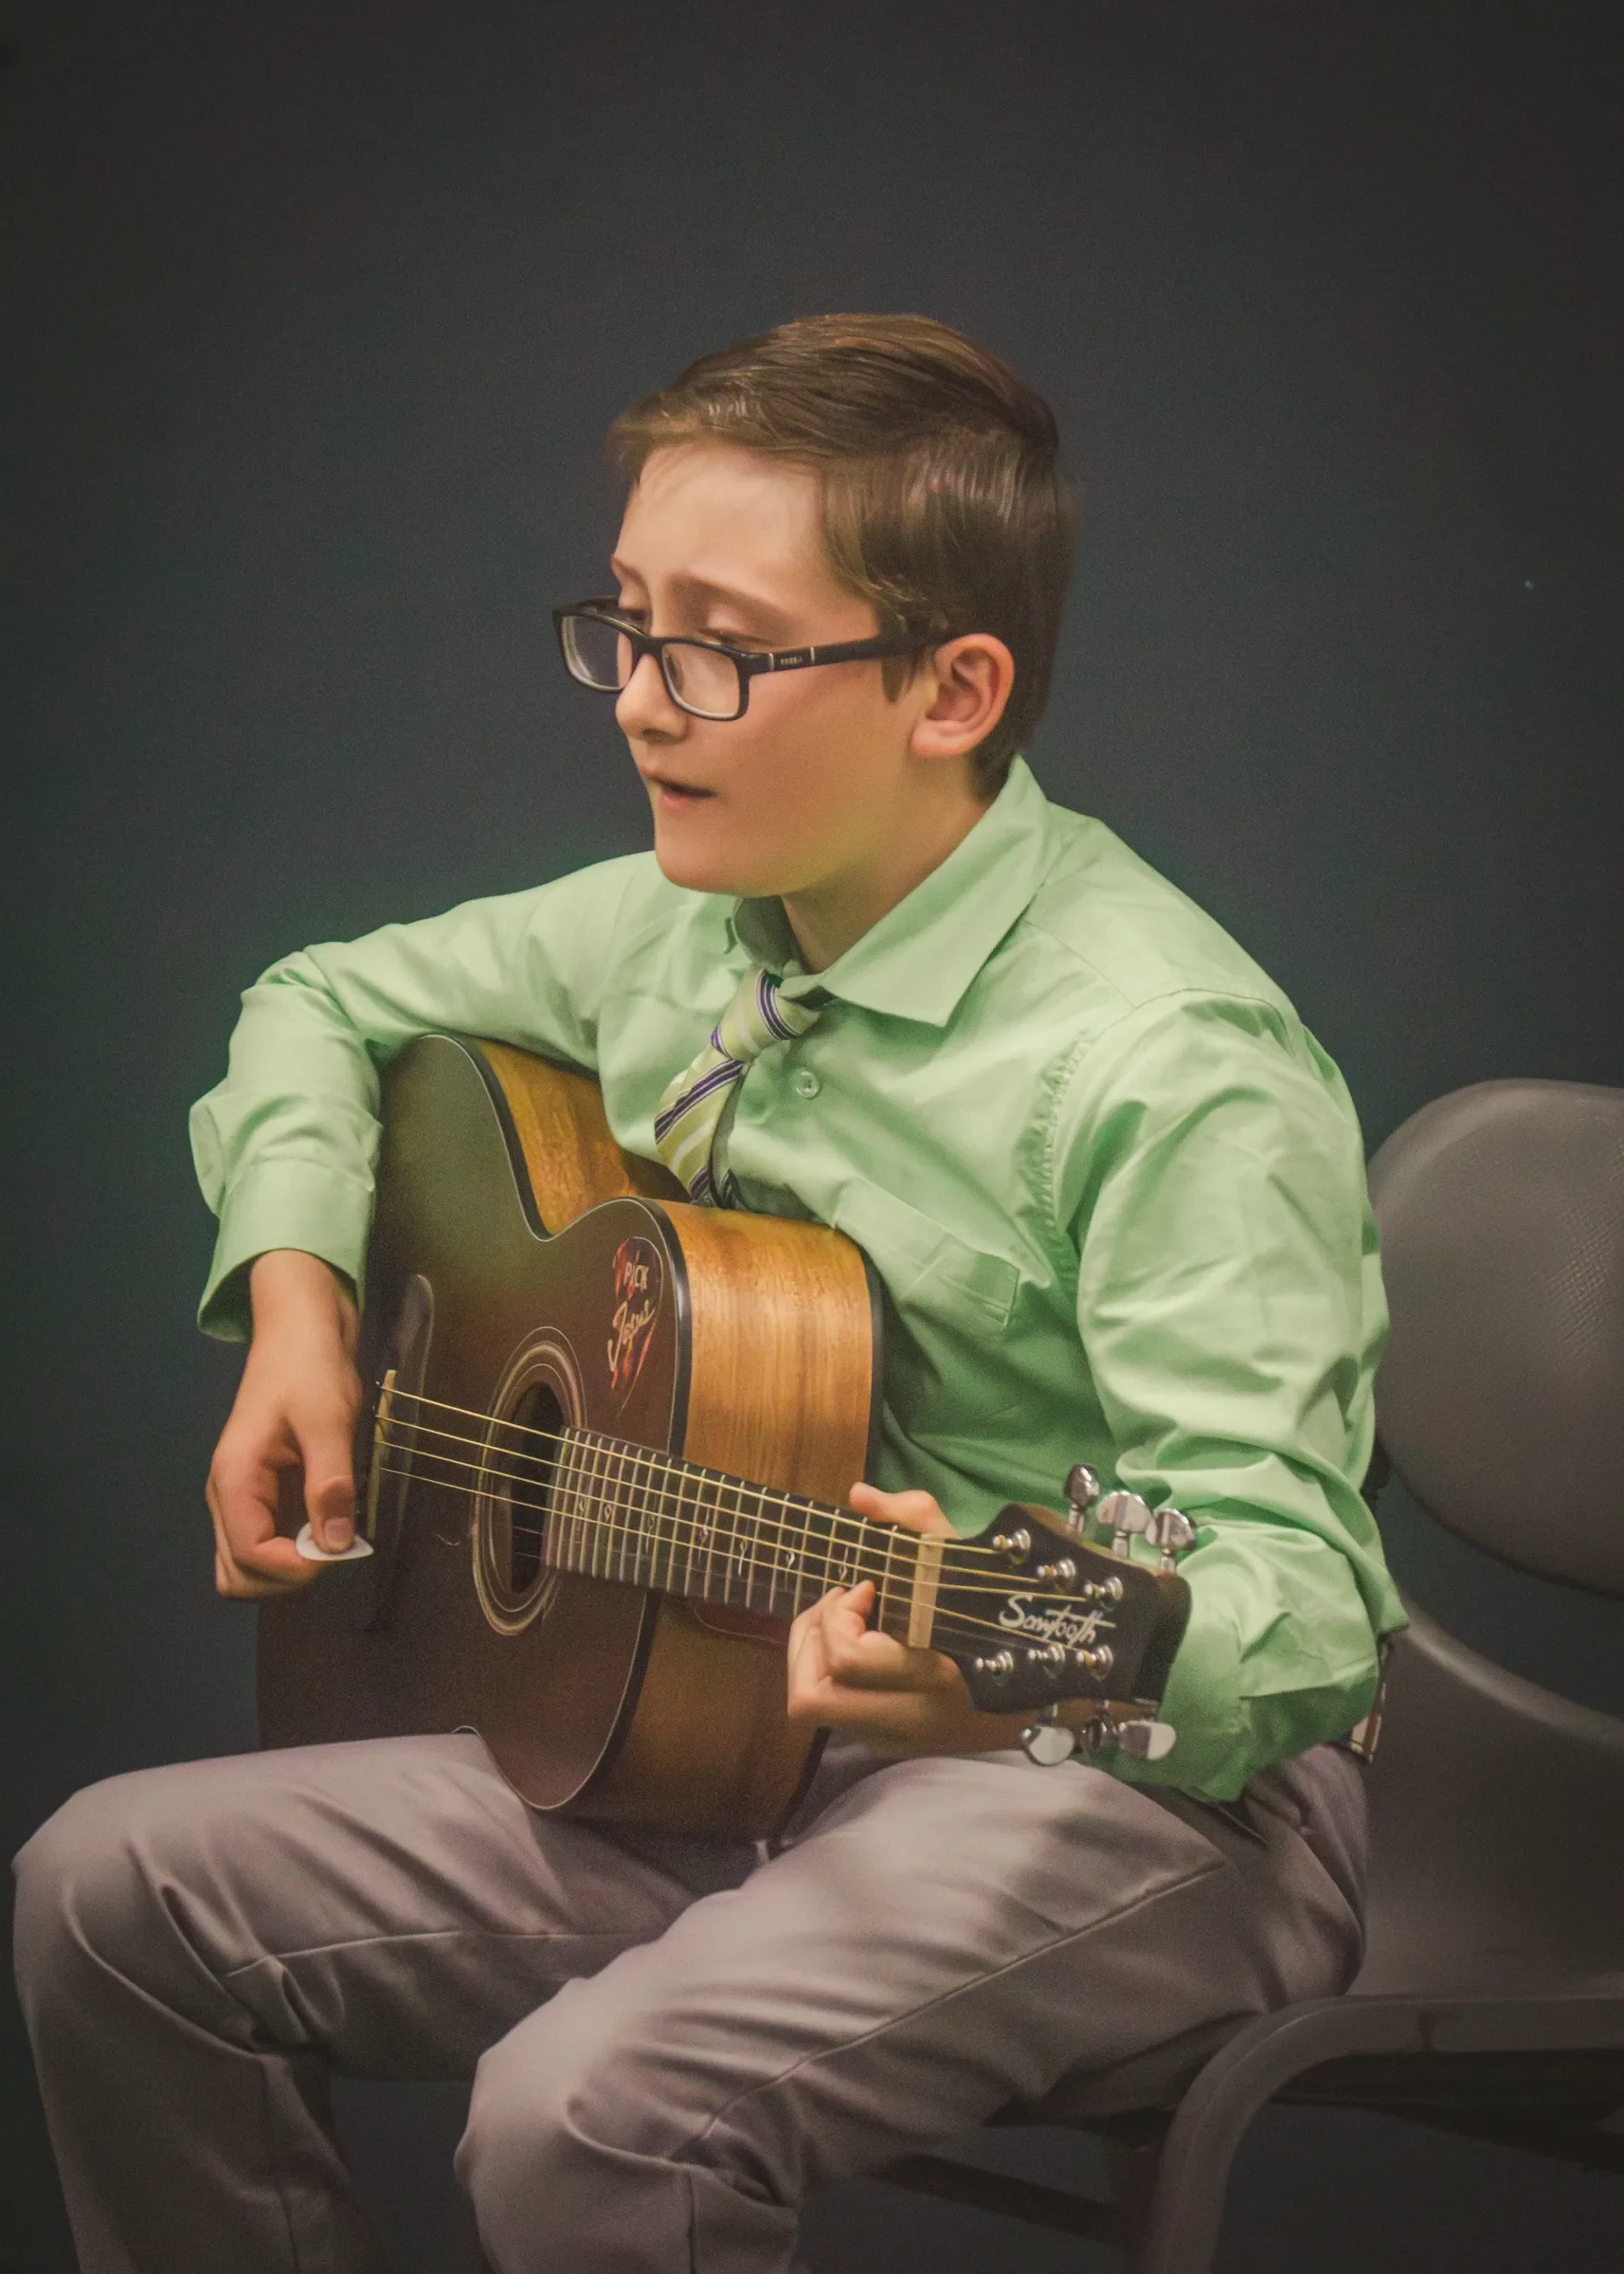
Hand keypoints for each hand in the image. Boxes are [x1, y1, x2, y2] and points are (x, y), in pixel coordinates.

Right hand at [205, 1250, 360, 1598]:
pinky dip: (292, 1551)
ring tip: (332, 1536)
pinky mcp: (261, 1495)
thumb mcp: (328, 1421)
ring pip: (247, 1568)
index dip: (294, 1568)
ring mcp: (241, 1498)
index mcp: (234, 1478)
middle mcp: (227, 1496)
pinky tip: (327, 1525)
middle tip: (336, 1545)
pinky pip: (266, 1545)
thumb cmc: (310, 1368)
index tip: (339, 1550)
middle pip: (237, 1576)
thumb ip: (331, 1482)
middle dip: (287, 1577)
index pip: (248, 1557)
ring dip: (289, 1569)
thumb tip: (338, 1544)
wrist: (299, 1331)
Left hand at [785, 1483, 1027, 1755]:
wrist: (1054, 1682)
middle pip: (810, 1699)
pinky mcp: (897, 1745)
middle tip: (839, 1611)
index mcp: (933, 1670)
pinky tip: (861, 1655)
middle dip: (807, 1644)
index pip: (847, 1658)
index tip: (866, 1587)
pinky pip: (841, 1719)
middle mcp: (911, 1714)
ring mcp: (900, 1735)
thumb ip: (913, 1518)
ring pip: (817, 1712)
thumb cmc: (1004, 1610)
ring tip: (843, 1629)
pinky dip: (834, 1683)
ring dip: (813, 1663)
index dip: (837, 1617)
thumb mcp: (965, 1557)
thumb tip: (859, 1495)